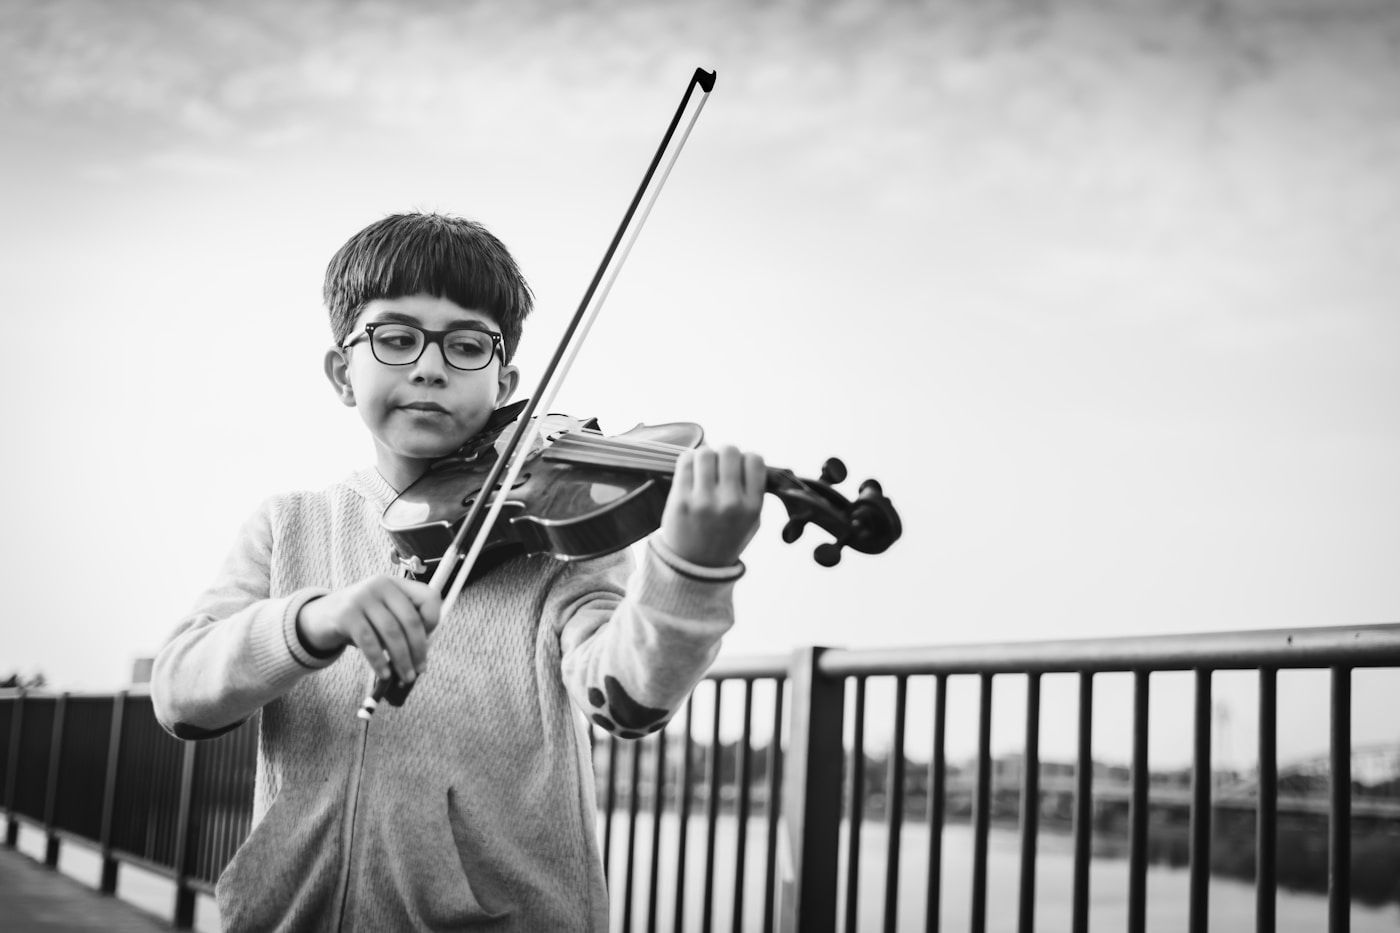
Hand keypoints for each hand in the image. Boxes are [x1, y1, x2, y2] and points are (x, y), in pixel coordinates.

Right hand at [296, 575, 440, 682]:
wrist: (318, 617)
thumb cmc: (360, 621)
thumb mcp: (383, 615)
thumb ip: (402, 627)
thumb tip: (422, 655)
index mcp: (396, 584)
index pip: (429, 597)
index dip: (433, 621)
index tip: (428, 641)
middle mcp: (381, 585)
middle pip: (411, 620)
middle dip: (418, 649)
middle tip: (420, 670)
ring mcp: (362, 598)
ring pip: (392, 633)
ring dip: (402, 659)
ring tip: (406, 677)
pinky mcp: (346, 614)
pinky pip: (369, 642)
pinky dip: (379, 661)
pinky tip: (384, 674)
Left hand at [659, 444, 764, 567]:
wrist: (695, 567)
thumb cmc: (726, 537)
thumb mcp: (752, 521)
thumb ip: (754, 490)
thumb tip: (746, 457)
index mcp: (752, 507)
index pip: (754, 460)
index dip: (746, 459)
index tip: (739, 469)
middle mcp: (730, 503)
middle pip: (729, 451)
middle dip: (724, 455)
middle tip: (718, 467)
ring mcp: (704, 501)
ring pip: (706, 452)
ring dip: (705, 456)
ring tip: (704, 469)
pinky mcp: (680, 500)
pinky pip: (686, 461)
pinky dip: (689, 460)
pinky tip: (691, 472)